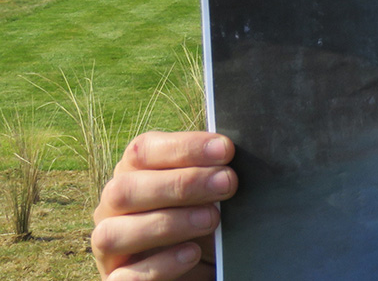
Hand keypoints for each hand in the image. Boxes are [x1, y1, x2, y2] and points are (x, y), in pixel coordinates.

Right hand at [92, 131, 236, 280]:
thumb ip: (210, 174)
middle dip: (181, 183)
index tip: (225, 150)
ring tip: (212, 219)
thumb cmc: (201, 222)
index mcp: (132, 176)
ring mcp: (108, 249)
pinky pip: (125, 278)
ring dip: (168, 223)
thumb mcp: (207, 195)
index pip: (141, 151)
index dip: (183, 147)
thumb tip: (231, 158)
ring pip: (114, 233)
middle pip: (124, 189)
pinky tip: (192, 253)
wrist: (197, 267)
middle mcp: (112, 210)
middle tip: (227, 183)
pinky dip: (160, 265)